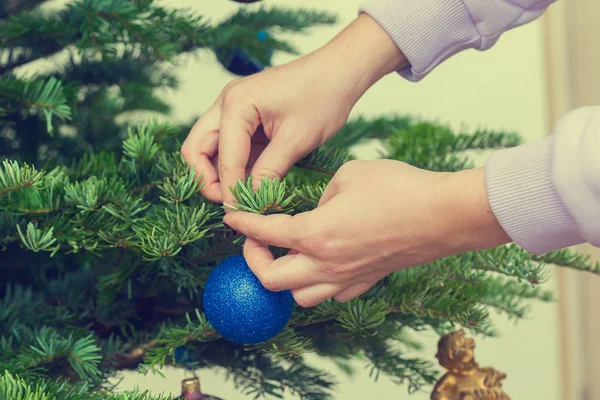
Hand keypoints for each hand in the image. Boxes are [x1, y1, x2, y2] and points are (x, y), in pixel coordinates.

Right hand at [181, 13, 406, 205]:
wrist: (338, 72)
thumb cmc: (322, 97)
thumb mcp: (296, 140)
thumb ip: (269, 171)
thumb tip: (251, 200)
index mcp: (236, 104)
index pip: (223, 158)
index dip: (230, 189)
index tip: (241, 213)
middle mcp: (226, 103)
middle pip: (197, 149)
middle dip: (207, 179)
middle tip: (229, 202)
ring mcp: (232, 108)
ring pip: (209, 148)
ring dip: (220, 173)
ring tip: (242, 196)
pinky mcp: (244, 116)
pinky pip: (229, 146)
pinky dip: (235, 165)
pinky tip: (252, 182)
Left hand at [223, 160, 510, 306]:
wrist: (443, 214)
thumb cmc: (398, 188)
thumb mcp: (349, 175)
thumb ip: (323, 192)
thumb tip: (319, 206)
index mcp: (316, 233)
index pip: (265, 232)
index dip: (242, 223)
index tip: (230, 217)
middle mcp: (326, 263)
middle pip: (272, 280)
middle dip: (254, 260)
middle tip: (256, 240)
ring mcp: (347, 277)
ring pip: (299, 296)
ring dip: (284, 279)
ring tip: (286, 256)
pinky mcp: (367, 281)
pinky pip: (330, 295)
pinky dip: (316, 284)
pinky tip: (321, 264)